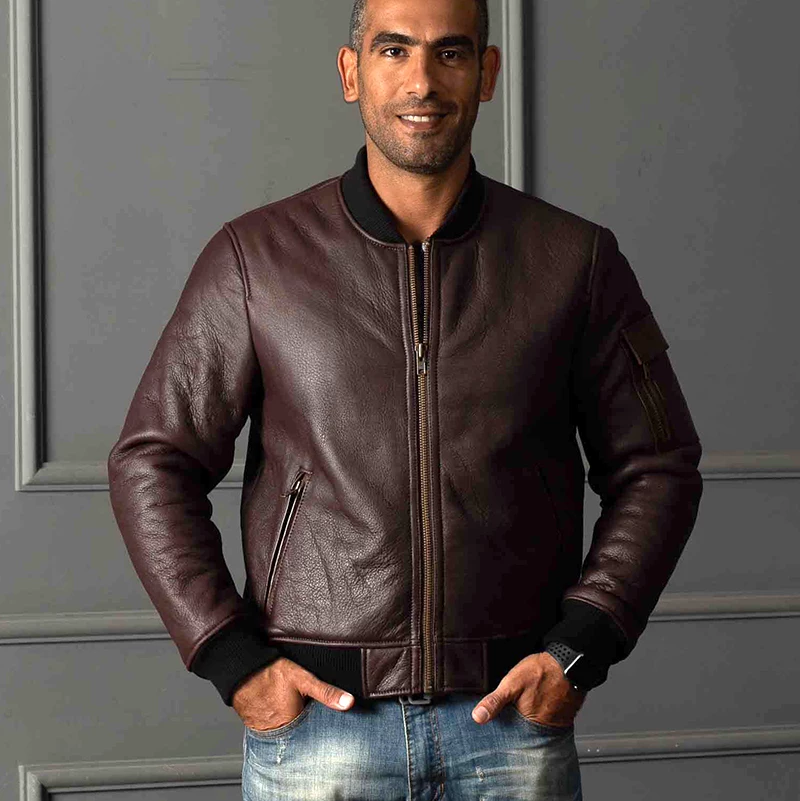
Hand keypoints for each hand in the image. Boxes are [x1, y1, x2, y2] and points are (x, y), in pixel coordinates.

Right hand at [232, 656, 354, 730]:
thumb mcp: (303, 679)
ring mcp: (265, 732)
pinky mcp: (256, 727)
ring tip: (292, 714)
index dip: (319, 727)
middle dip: (305, 729)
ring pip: (285, 733)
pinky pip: (271, 730)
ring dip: (291, 728)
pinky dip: (277, 725)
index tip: (322, 722)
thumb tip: (349, 703)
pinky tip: (279, 713)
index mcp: (293, 724)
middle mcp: (279, 733)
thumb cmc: (271, 673)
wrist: (241, 670)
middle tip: (305, 713)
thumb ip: (326, 693)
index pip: (313, 733)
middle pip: (298, 735)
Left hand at [471, 651, 586, 726]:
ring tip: (526, 706)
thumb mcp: (511, 684)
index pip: (509, 734)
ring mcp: (553, 725)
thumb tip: (477, 717)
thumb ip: (495, 701)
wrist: (569, 663)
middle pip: (522, 732)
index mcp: (525, 723)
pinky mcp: (563, 719)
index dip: (501, 729)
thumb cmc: (541, 672)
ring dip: (528, 721)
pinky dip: (542, 716)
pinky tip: (538, 704)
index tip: (493, 726)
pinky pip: (548, 722)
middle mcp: (540, 729)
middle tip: (511, 710)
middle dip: (514, 726)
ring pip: (535, 727)